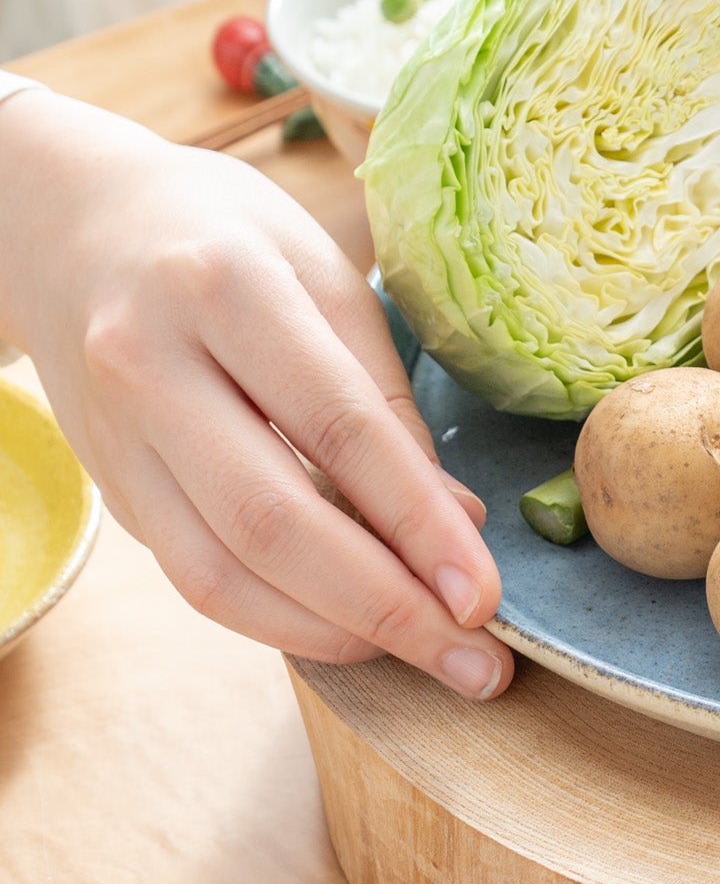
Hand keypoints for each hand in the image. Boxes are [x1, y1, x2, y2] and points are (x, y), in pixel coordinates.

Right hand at [0, 90, 513, 697]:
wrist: (71, 221)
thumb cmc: (228, 238)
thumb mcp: (328, 279)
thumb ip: (386, 402)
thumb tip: (458, 525)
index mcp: (227, 290)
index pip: (341, 430)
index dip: (419, 525)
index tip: (485, 597)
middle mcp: (153, 366)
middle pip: (276, 522)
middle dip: (388, 609)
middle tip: (478, 662)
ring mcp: (117, 437)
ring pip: (225, 572)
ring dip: (339, 634)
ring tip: (432, 656)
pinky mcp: (110, 487)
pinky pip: (197, 579)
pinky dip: (283, 620)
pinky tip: (356, 630)